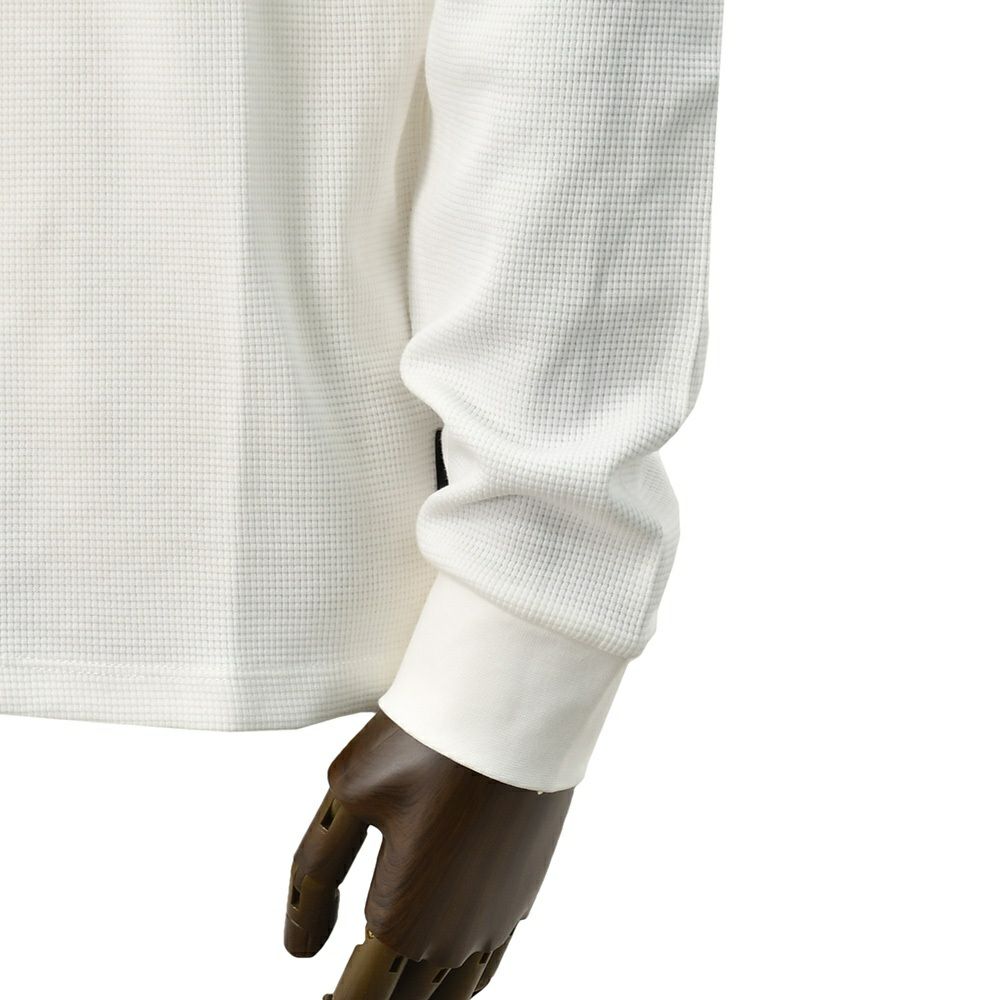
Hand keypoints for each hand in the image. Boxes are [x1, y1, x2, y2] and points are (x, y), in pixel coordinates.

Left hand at [284, 710, 573, 997]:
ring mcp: (496, 919)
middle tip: (341, 988)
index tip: (318, 996)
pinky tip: (440, 964)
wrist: (513, 706)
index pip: (357, 997)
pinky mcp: (522, 893)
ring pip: (450, 994)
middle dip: (371, 994)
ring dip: (415, 994)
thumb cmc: (428, 742)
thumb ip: (316, 878)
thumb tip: (300, 946)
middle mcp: (455, 936)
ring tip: (385, 978)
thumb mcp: (349, 795)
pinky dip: (458, 978)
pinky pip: (487, 965)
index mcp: (403, 920)